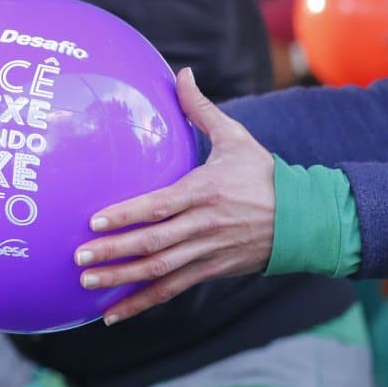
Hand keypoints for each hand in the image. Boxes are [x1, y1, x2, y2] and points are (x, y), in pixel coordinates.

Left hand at [72, 67, 276, 323]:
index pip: (159, 206)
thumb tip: (180, 72)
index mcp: (205, 192)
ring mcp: (208, 252)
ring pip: (159, 271)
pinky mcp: (211, 271)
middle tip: (79, 256)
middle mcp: (204, 226)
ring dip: (121, 280)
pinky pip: (171, 290)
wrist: (307, 219)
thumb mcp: (235, 138)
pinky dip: (142, 303)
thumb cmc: (264, 174)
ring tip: (86, 282)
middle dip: (115, 252)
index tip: (95, 221)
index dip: (127, 216)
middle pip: (154, 244)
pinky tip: (112, 314)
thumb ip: (201, 108)